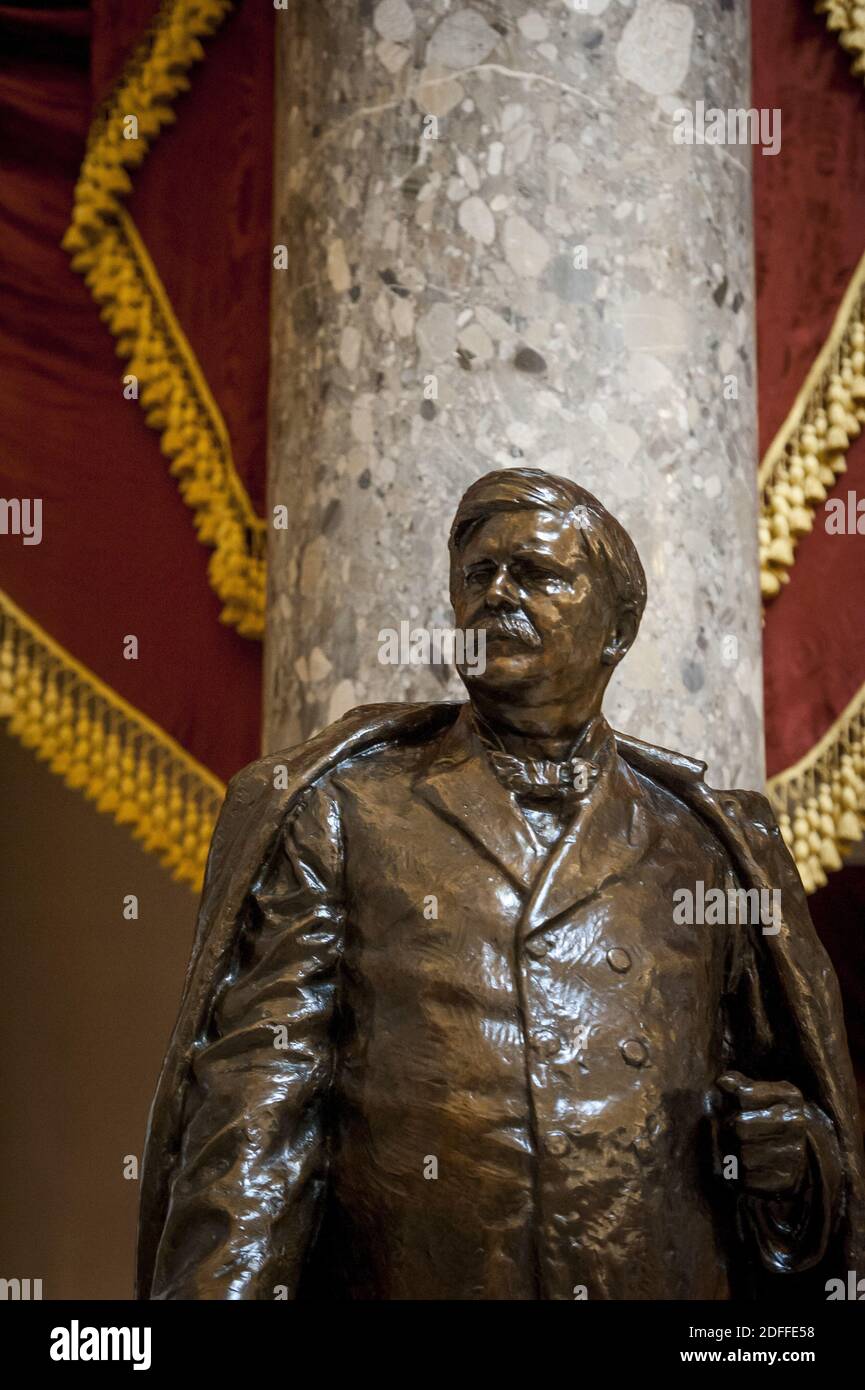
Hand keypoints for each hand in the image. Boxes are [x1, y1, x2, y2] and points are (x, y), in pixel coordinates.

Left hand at [717, 1071, 808, 1197]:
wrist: (797, 1153)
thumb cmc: (766, 1116)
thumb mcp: (757, 1093)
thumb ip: (738, 1085)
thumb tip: (722, 1083)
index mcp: (790, 1096)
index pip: (743, 1095)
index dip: (732, 1102)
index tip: (736, 1107)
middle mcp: (796, 1123)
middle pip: (740, 1127)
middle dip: (729, 1130)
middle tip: (731, 1132)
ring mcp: (794, 1153)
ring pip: (743, 1155)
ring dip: (733, 1154)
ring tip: (738, 1149)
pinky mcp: (785, 1179)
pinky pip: (748, 1180)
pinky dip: (740, 1176)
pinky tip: (747, 1167)